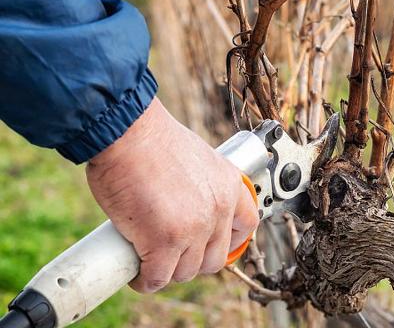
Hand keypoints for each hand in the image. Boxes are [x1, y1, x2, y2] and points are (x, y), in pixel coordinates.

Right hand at [86, 97, 258, 292]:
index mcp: (228, 185)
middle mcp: (218, 209)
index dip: (229, 240)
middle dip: (192, 260)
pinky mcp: (164, 242)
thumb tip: (185, 207)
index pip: (247, 224)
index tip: (211, 244)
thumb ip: (200, 185)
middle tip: (170, 252)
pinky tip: (136, 271)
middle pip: (214, 258)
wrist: (127, 131)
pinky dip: (145, 280)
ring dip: (167, 270)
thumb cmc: (150, 138)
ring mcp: (193, 228)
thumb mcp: (195, 157)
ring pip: (186, 271)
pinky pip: (157, 277)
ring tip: (149, 259)